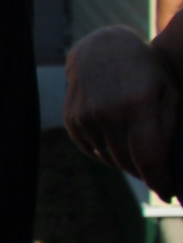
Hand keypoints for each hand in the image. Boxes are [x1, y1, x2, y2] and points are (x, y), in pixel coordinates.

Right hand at [65, 25, 180, 195]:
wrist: (102, 48)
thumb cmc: (146, 70)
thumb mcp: (168, 92)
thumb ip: (169, 127)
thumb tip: (166, 165)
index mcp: (137, 104)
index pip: (149, 157)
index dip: (160, 181)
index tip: (169, 194)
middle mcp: (107, 113)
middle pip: (129, 162)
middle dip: (147, 173)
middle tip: (160, 176)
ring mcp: (85, 117)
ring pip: (110, 159)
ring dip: (128, 163)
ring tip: (141, 154)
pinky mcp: (73, 121)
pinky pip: (94, 151)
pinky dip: (109, 153)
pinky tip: (120, 141)